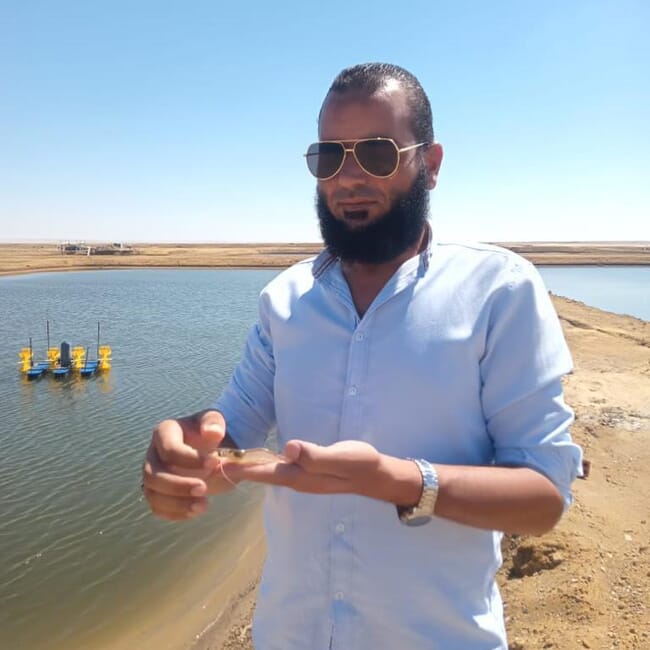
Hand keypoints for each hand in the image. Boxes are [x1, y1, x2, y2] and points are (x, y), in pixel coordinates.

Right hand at [142, 410, 235, 520]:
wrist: (210, 449)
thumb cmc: (209, 432)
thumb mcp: (214, 422)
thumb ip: (215, 424)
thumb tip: (213, 432)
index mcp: (165, 432)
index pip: (169, 449)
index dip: (190, 459)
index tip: (215, 461)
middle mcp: (153, 454)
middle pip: (153, 475)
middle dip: (178, 485)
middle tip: (204, 489)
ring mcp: (153, 474)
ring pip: (152, 494)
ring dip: (176, 504)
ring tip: (203, 506)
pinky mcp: (157, 492)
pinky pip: (157, 507)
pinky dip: (174, 513)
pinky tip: (194, 512)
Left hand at [221, 440, 385, 496]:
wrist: (375, 474)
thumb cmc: (359, 463)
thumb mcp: (341, 457)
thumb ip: (316, 455)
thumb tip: (289, 449)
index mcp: (302, 476)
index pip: (266, 473)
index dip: (243, 469)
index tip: (220, 466)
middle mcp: (298, 479)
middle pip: (262, 475)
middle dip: (238, 470)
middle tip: (211, 465)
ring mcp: (302, 477)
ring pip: (269, 472)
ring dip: (247, 468)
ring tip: (225, 462)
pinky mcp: (307, 471)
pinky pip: (279, 468)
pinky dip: (262, 464)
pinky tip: (255, 459)